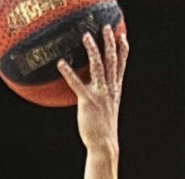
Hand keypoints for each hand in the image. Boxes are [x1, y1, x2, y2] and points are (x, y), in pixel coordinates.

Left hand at [57, 25, 128, 151]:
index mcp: (115, 91)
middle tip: (107, 28)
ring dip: (93, 50)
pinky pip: (77, 83)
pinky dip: (69, 72)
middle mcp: (109, 89)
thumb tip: (99, 95)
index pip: (121, 66)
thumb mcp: (108, 110)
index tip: (122, 36)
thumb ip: (105, 99)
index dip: (123, 50)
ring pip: (98, 66)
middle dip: (110, 42)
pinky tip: (61, 64)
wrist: (104, 144)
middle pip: (112, 60)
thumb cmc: (103, 130)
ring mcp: (100, 94)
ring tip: (86, 37)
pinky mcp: (87, 101)